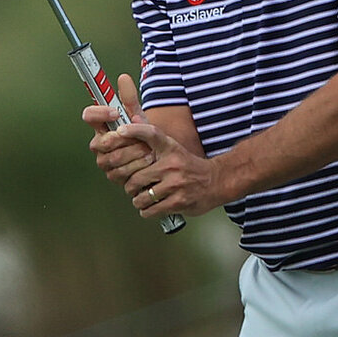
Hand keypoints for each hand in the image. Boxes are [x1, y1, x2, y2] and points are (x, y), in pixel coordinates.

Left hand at [88, 74, 222, 218]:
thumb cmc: (189, 166)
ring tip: (141, 198)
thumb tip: (129, 125)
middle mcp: (172, 165)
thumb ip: (151, 138)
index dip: (134, 129)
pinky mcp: (179, 202)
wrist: (216, 181)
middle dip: (130, 187)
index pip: (151, 133)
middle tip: (132, 188)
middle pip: (136, 178)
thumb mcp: (173, 148)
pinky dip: (147, 211)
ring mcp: (176, 184)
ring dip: (138, 201)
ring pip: (142, 197)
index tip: (120, 131)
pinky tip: (150, 207)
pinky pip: (152, 210)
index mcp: (170, 149)